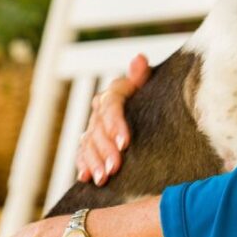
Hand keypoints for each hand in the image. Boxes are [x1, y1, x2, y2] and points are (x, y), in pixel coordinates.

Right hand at [76, 54, 151, 185]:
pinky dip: (83, 164)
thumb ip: (142, 74)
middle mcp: (101, 109)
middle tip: (116, 167)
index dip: (115, 124)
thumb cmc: (154, 94)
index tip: (125, 143)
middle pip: (98, 129)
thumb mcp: (152, 84)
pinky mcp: (92, 141)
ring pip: (89, 143)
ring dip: (94, 161)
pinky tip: (86, 177)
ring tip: (104, 178)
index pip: (111, 106)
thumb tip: (139, 58)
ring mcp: (94, 126)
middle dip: (106, 150)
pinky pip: (82, 152)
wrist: (151, 106)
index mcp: (115, 92)